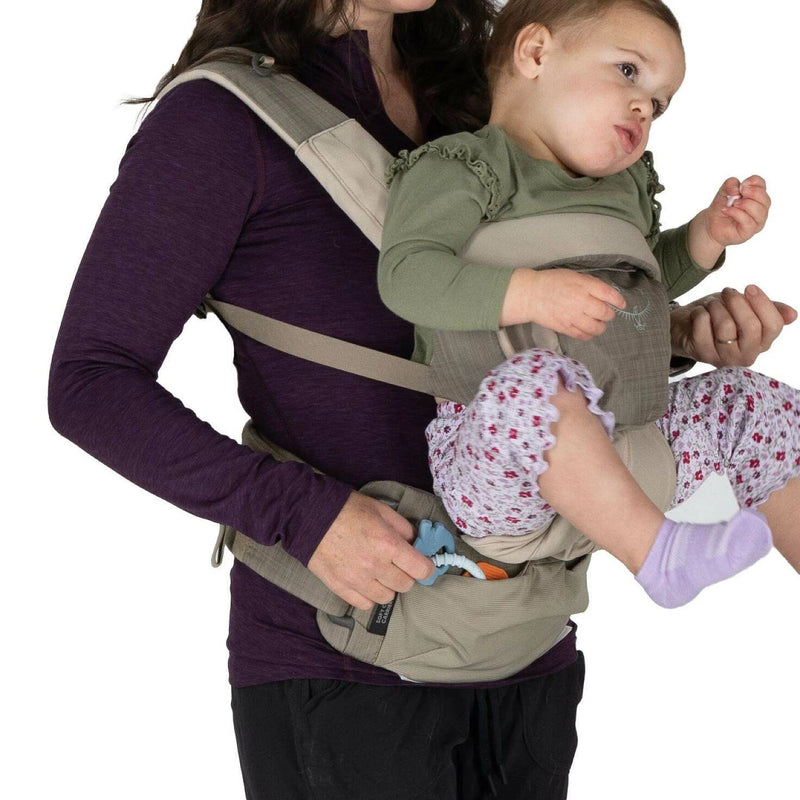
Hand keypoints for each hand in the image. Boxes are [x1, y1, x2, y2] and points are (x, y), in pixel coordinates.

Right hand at [308, 492, 433, 610]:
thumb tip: (415, 543)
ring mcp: (356, 579)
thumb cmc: (345, 509)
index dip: (426, 567)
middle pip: (406, 585)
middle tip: (399, 564)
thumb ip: (403, 528)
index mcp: (387, 544)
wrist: (309, 516)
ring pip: (387, 597)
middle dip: (407, 574)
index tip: (424, 565)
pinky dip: (369, 596)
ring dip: (388, 586)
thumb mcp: (381, 509)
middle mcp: (374, 565)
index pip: (421, 569)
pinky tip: (366, 582)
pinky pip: (365, 604)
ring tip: (380, 573)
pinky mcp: (340, 587)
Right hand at [501, 268, 624, 340]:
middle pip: (605, 313)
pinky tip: (586, 330)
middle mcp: (581, 302)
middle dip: (609, 315)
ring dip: (600, 327)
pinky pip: (584, 336)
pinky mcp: (566, 328)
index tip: (622, 304)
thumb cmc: (552, 282)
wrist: (530, 295)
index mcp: (584, 286)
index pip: (609, 294)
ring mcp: (573, 317)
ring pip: (597, 328)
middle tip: (605, 314)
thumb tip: (605, 294)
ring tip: (597, 323)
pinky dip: (589, 334)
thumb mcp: (573, 275)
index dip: (619, 301)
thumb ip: (590, 284)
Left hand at [670, 284, 796, 366]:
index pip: (773, 325)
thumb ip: (770, 310)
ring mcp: (723, 358)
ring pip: (725, 326)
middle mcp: (745, 355)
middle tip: (728, 292)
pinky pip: (702, 326)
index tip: (749, 287)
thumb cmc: (720, 316)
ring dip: (716, 306)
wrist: (685, 327)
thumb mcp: (747, 310)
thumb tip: (792, 315)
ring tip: (712, 303)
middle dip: (737, 302)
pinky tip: (699, 313)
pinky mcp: (701, 354)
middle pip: (751, 326)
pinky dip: (699, 312)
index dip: (762, 303)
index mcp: (762, 343)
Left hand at [688, 176, 770, 267]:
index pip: (762, 185)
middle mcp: (760, 209)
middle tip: (737, 195)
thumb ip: (729, 184)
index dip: (754, 181)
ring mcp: (756, 221)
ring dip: (744, 204)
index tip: (742, 185)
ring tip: (733, 204)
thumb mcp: (723, 192)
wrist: (711, 225)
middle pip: (765, 198)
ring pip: (759, 210)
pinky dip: (736, 213)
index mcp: (757, 196)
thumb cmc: (722, 208)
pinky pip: (748, 221)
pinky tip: (726, 211)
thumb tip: (737, 188)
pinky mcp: (749, 231)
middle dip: (752, 193)